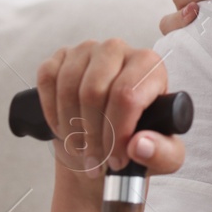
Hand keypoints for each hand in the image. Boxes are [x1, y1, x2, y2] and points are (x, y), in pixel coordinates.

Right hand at [35, 39, 185, 181]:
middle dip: (91, 136)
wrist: (108, 137)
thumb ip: (162, 154)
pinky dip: (51, 111)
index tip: (116, 160)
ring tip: (81, 149)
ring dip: (70, 127)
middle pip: (94, 93)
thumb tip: (139, 145)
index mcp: (150, 65)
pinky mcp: (61, 57)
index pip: (127, 96)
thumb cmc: (140, 140)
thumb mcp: (165, 156)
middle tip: (95, 161)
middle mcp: (119, 50)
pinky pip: (47, 80)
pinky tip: (64, 127)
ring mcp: (88, 50)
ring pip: (68, 89)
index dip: (117, 134)